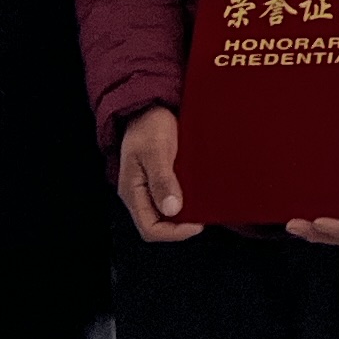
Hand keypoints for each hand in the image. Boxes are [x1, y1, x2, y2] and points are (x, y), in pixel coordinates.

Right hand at [116, 108, 199, 242]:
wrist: (150, 105)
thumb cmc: (148, 125)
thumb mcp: (156, 151)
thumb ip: (162, 180)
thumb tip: (172, 208)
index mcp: (132, 191)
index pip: (150, 228)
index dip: (174, 233)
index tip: (197, 224)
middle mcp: (140, 193)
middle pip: (160, 223)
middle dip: (182, 225)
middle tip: (205, 215)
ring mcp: (151, 186)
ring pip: (169, 211)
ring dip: (187, 212)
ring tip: (206, 204)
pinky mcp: (162, 178)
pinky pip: (174, 196)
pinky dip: (189, 198)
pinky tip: (202, 192)